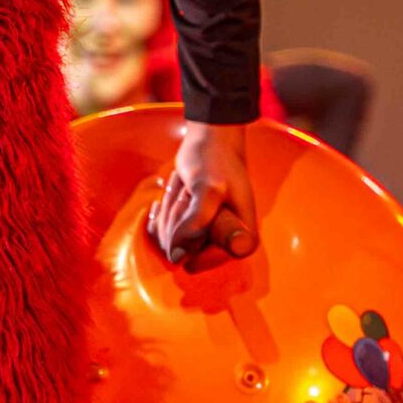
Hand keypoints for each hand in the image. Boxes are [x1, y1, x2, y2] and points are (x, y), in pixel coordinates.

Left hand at [146, 120, 258, 266]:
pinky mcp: (188, 230)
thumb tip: (177, 257)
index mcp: (243, 239)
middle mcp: (224, 243)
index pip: (211, 261)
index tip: (192, 210)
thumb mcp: (208, 189)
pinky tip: (171, 193)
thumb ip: (195, 222)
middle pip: (184, 252)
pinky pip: (161, 234)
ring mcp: (205, 238)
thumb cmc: (215, 161)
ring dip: (168, 214)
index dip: (194, 243)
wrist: (209, 141)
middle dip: (177, 220)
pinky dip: (159, 214)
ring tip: (184, 190)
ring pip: (169, 243)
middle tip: (189, 192)